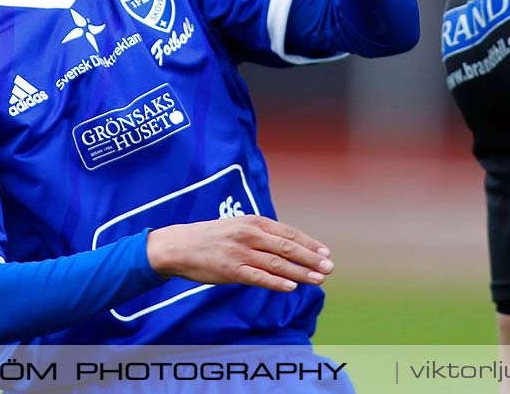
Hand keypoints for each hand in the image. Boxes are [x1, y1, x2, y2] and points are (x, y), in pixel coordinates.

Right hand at [145, 215, 332, 291]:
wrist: (179, 246)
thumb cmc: (211, 237)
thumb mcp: (237, 226)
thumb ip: (260, 234)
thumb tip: (286, 245)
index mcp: (253, 222)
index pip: (288, 233)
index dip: (309, 244)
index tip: (325, 253)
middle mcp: (250, 235)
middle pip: (288, 248)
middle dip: (311, 259)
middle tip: (329, 268)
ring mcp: (241, 253)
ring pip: (277, 264)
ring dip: (300, 272)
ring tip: (318, 280)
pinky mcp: (231, 270)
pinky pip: (258, 277)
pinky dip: (277, 282)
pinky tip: (291, 287)